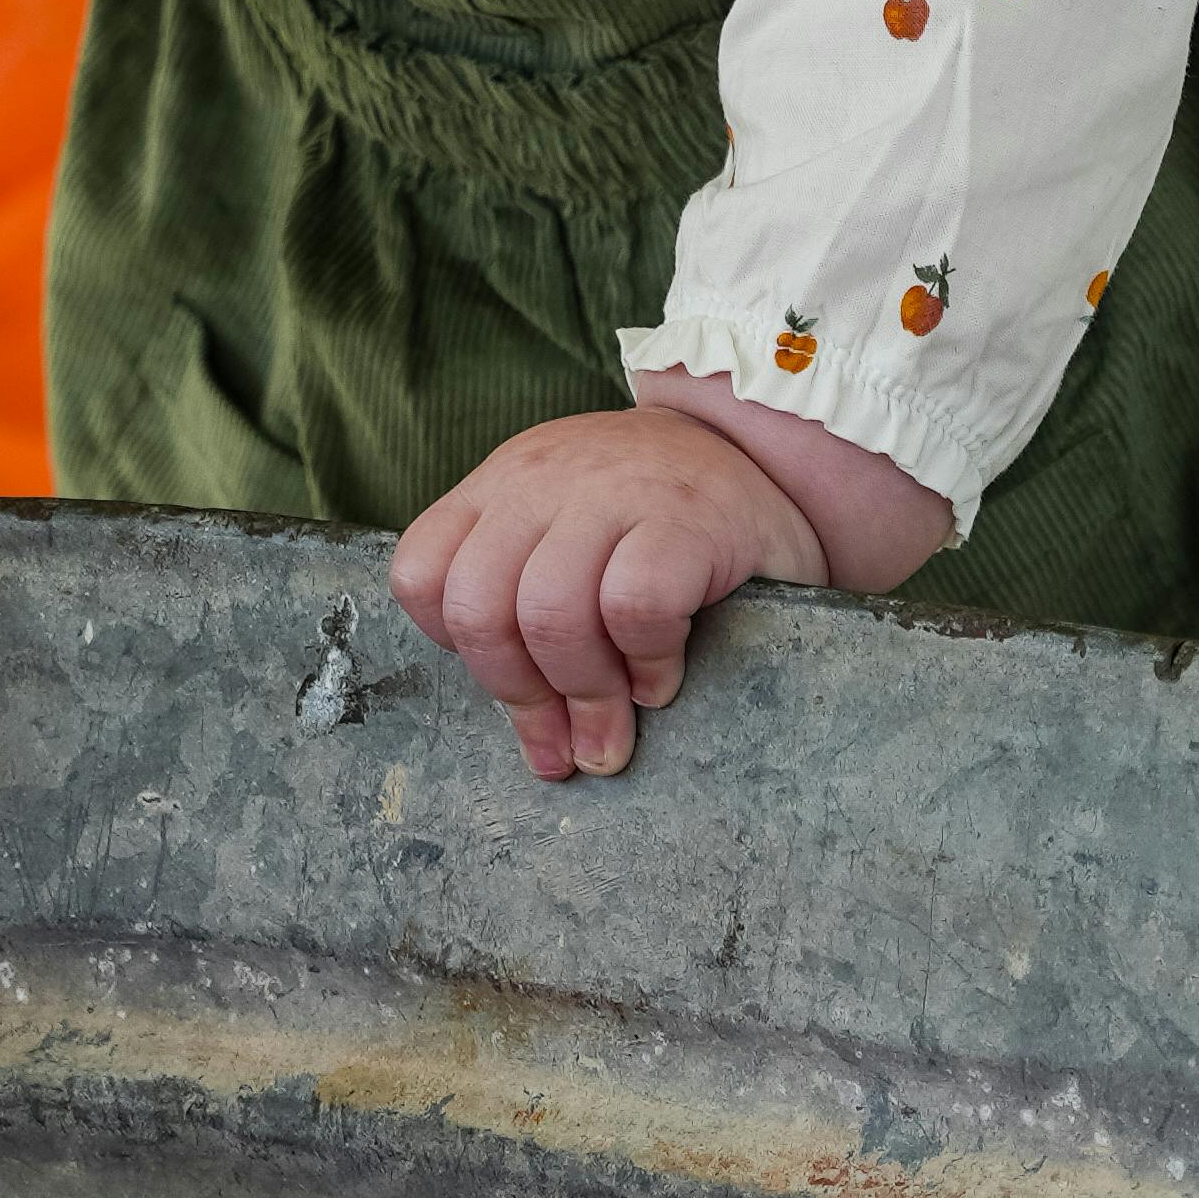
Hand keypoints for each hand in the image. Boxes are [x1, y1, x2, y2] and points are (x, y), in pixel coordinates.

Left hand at [393, 384, 951, 780]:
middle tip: (566, 743)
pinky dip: (644, 660)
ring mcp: (614, 490)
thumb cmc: (665, 521)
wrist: (775, 454)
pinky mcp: (686, 518)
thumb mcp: (575, 535)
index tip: (514, 686)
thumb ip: (528, 597)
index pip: (423, 573)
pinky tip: (663, 676)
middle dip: (519, 696)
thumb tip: (532, 734)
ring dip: (583, 692)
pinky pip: (633, 606)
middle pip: (476, 607)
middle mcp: (543, 478)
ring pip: (548, 612)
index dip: (457, 649)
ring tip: (619, 721)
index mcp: (504, 485)